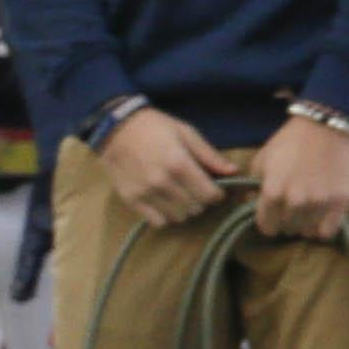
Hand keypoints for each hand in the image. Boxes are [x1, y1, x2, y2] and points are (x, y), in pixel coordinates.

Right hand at [97, 107, 233, 227]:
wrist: (115, 128)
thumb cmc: (154, 127)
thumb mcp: (186, 133)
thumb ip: (209, 155)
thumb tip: (234, 172)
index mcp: (179, 163)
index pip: (210, 195)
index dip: (218, 193)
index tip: (215, 188)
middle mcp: (163, 182)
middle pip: (197, 208)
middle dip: (201, 200)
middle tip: (195, 188)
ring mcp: (146, 193)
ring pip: (179, 217)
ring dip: (185, 209)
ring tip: (180, 195)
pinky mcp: (132, 200)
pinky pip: (158, 221)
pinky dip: (166, 215)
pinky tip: (164, 202)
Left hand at [251, 114, 348, 239]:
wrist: (324, 126)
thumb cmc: (289, 142)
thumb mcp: (261, 161)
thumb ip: (253, 188)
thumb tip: (251, 206)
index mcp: (273, 192)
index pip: (266, 227)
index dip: (267, 222)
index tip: (271, 215)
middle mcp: (296, 201)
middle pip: (287, 230)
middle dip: (285, 222)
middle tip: (290, 208)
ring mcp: (320, 203)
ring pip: (306, 233)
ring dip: (303, 224)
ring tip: (305, 210)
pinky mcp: (341, 203)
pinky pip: (327, 233)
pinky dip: (322, 228)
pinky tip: (320, 216)